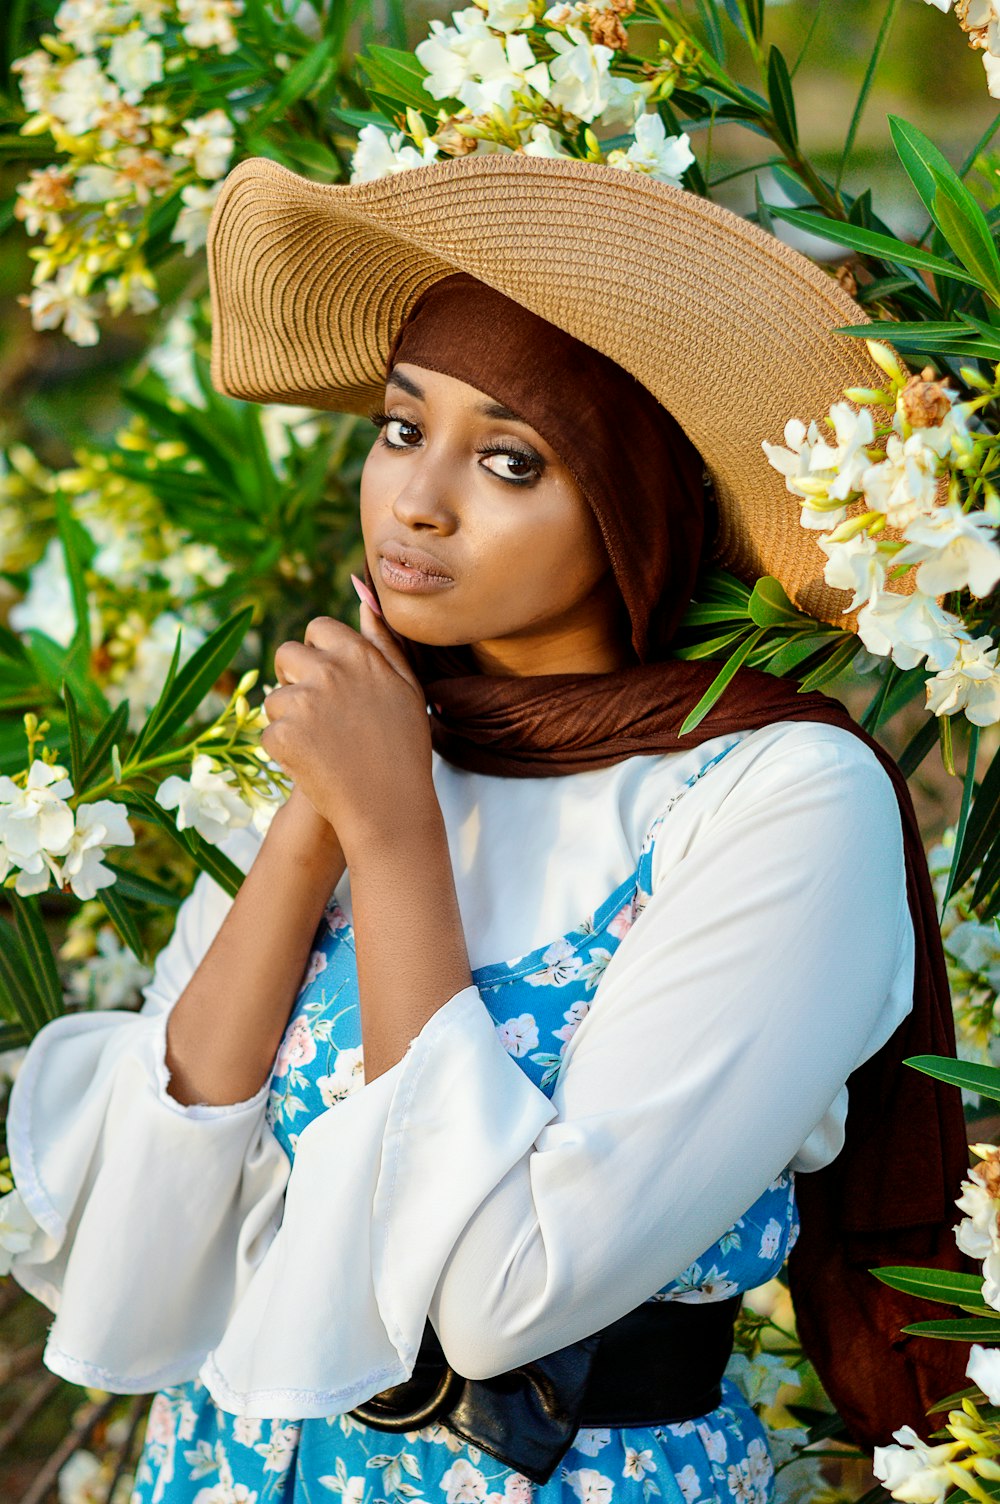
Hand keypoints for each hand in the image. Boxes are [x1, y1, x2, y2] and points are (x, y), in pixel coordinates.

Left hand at [262, 603, 434, 858]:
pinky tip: (313, 764)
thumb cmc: (404, 748)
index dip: (319, 653)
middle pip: (286, 655)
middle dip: (294, 679)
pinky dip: (284, 751)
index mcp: (359, 655)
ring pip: (274, 698)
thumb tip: (362, 594)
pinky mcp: (282, 735)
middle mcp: (329, 671)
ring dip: (288, 719)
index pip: (318, 628)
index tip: (329, 680)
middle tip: (318, 714)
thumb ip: (382, 640)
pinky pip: (268, 733)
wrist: (390, 807)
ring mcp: (303, 703)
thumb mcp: (406, 688)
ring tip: (322, 745)